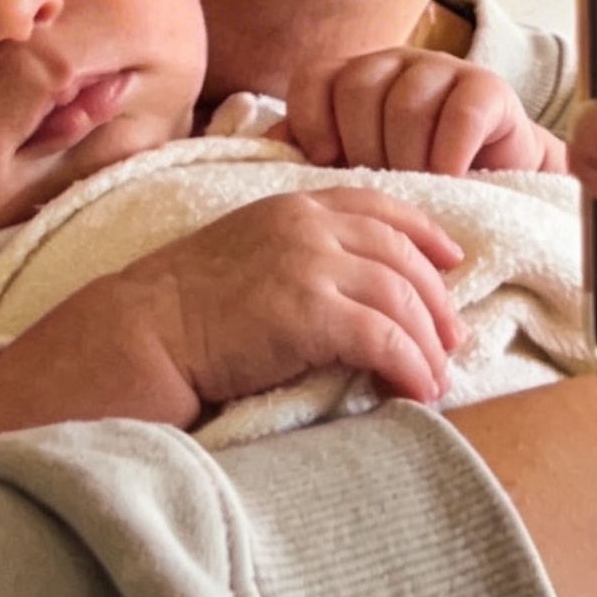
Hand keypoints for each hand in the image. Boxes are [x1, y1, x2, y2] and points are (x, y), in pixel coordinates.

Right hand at [0, 188, 463, 438]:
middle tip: (451, 338)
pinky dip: (410, 366)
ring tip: (437, 376)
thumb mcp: (246, 250)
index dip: (423, 233)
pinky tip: (418, 390)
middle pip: (401, 256)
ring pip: (400, 297)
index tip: (450, 259)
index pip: (378, 206)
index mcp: (294, 206)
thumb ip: (294, 251)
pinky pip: (383, 338)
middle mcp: (308, 226)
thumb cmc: (187, 303)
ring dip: (428, 342)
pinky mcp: (310, 311)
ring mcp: (310, 264)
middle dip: (435, 299)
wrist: (144, 330)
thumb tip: (343, 284)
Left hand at [287, 47, 564, 173]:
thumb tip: (264, 151)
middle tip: (380, 183)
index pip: (314, 79)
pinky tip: (448, 179)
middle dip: (364, 148)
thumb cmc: (414, 183)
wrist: (495, 189)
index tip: (325, 160)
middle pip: (358, 89)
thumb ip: (312, 157)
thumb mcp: (356, 171)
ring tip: (415, 187)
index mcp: (355, 78)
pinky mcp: (488, 89)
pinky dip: (449, 155)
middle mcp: (395, 64)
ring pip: (406, 103)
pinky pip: (459, 114)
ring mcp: (443, 70)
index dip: (311, 122)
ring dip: (407, 158)